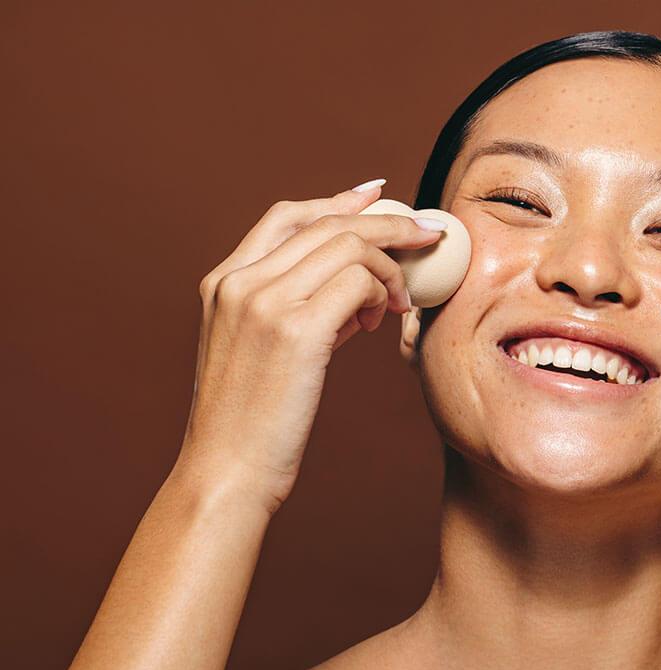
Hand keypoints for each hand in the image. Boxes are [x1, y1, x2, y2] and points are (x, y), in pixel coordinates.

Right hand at [175, 183, 444, 512]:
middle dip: (388, 224)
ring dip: (388, 268)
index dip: (338, 200)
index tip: (379, 195)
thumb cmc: (251, 424)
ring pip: (350, 245)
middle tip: (427, 237)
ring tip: (395, 303)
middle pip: (328, 223)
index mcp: (223, 282)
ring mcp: (263, 301)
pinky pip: (359, 282)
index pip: (287, 216)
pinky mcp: (295, 329)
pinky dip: (380, 294)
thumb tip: (357, 288)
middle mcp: (239, 282)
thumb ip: (300, 311)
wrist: (226, 472)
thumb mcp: (262, 353)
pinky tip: (379, 321)